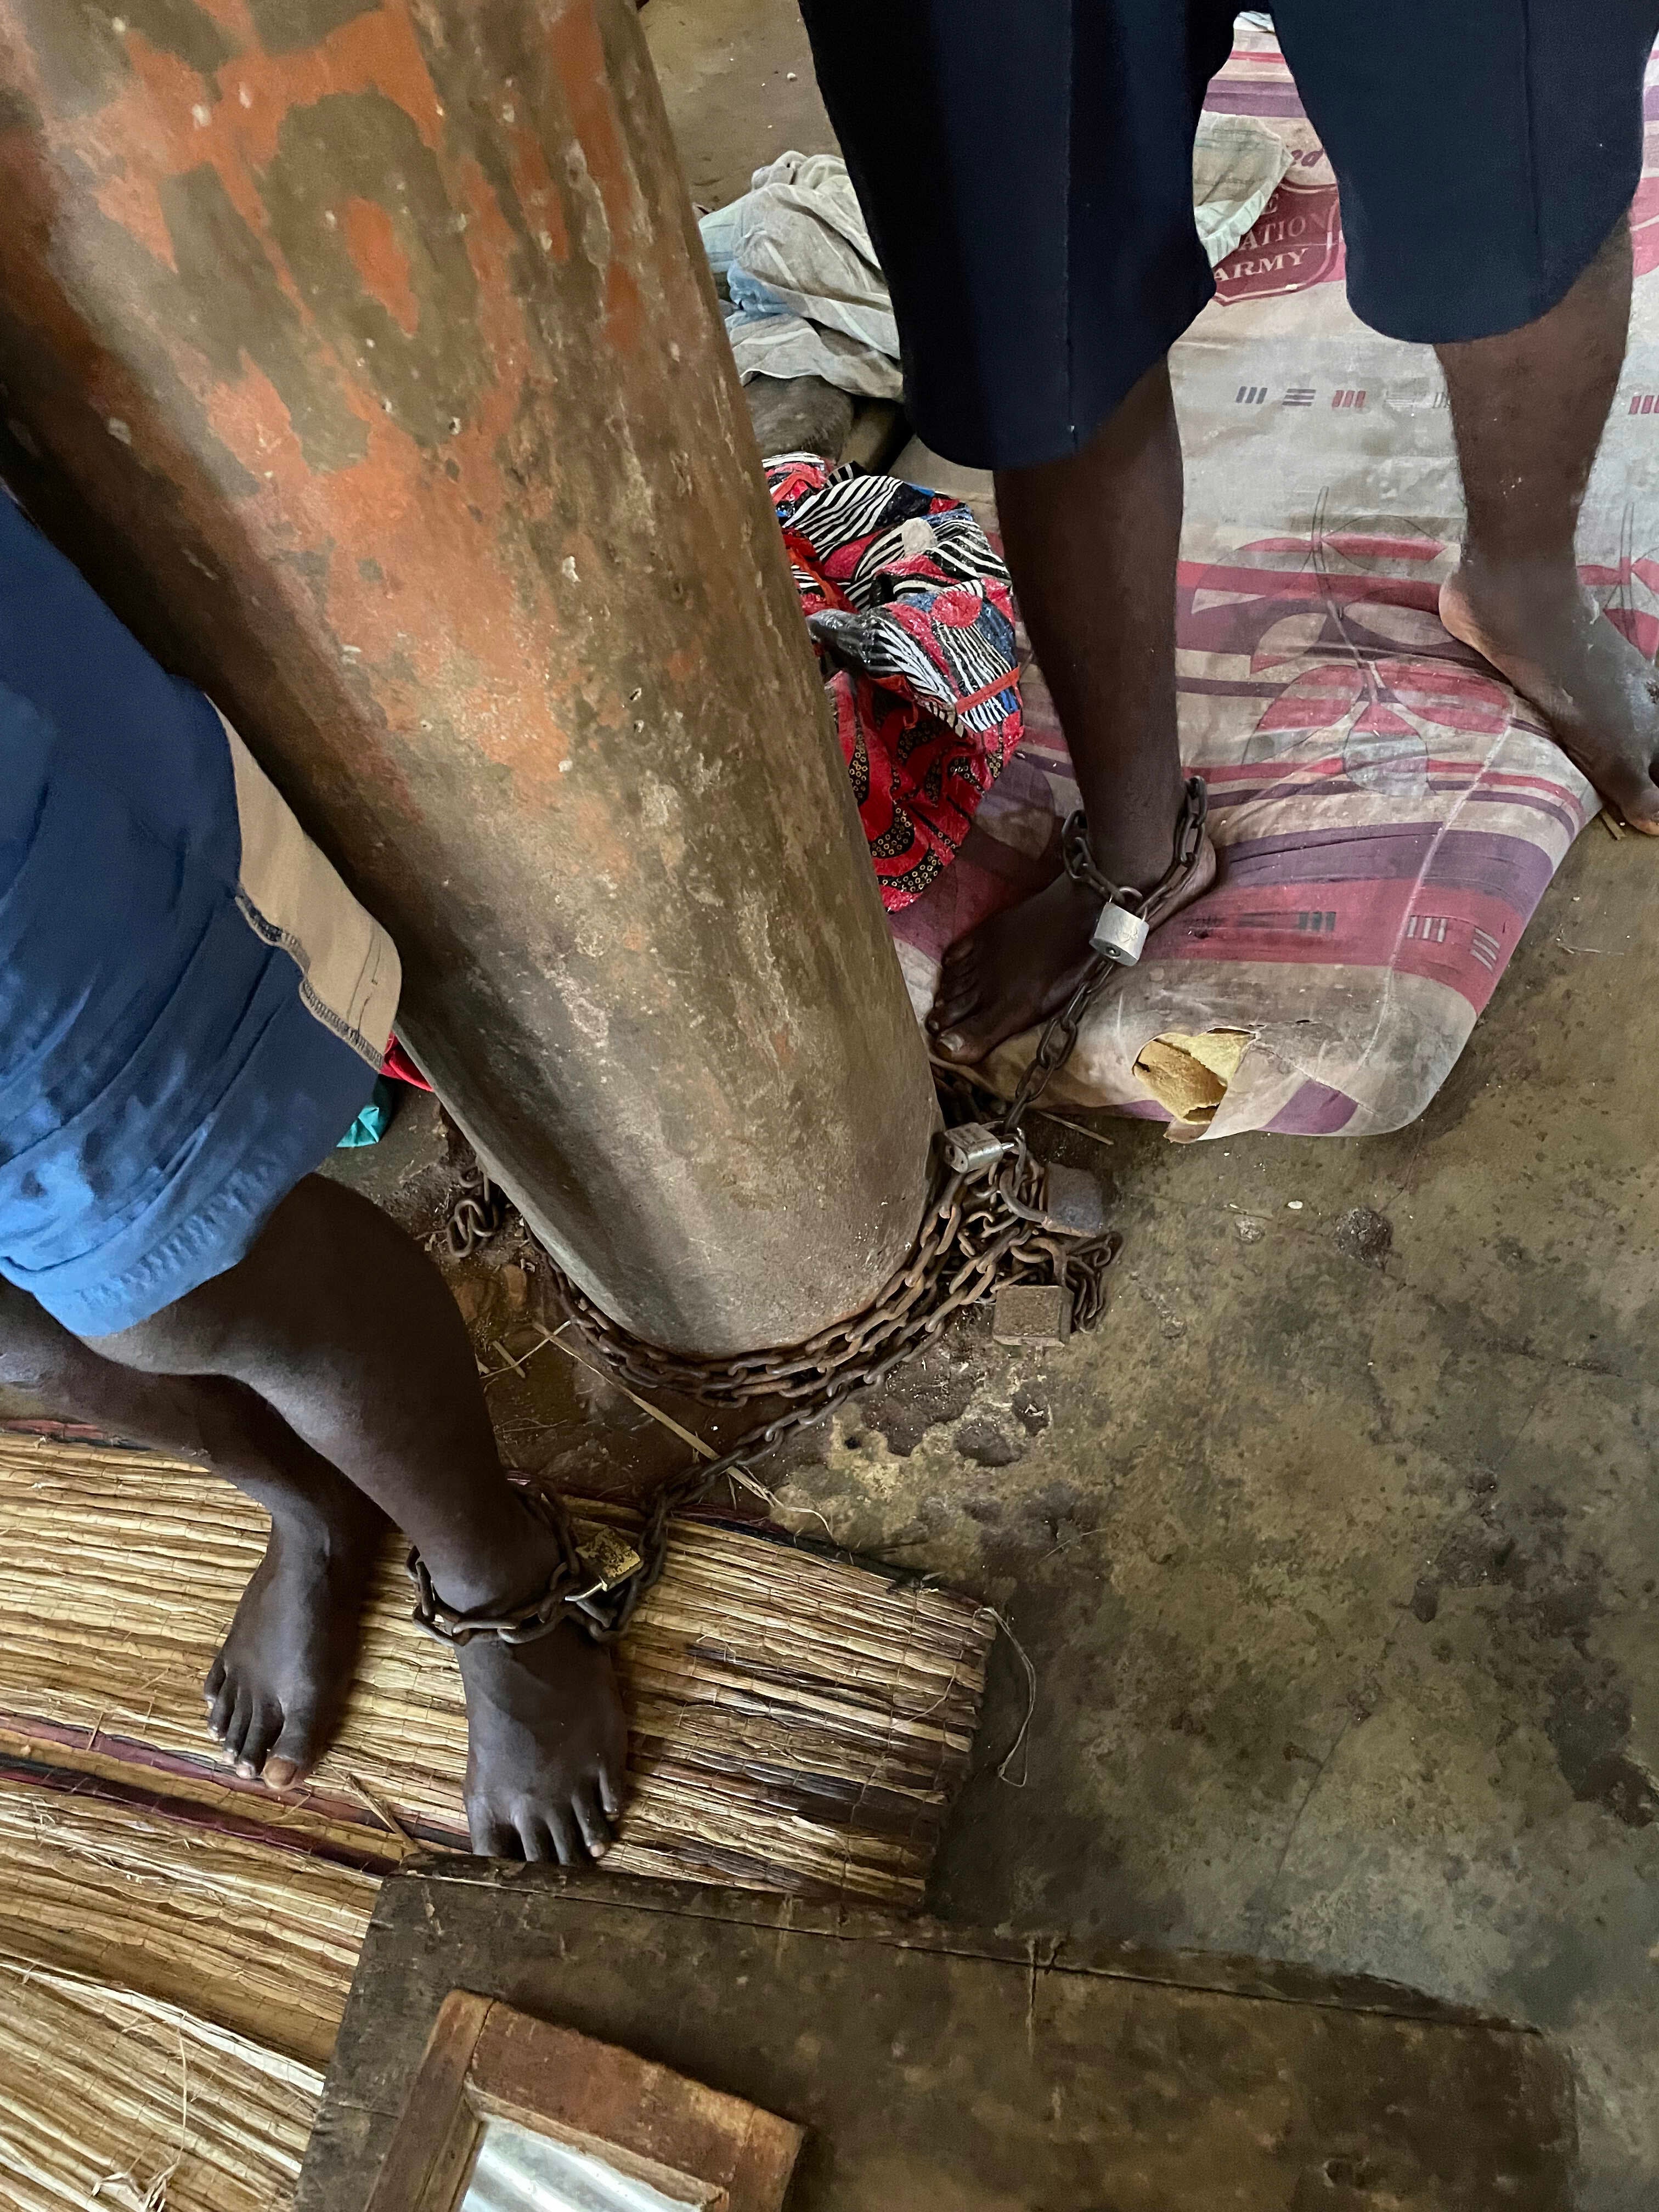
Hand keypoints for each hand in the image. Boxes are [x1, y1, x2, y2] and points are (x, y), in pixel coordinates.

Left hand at [455, 1619, 627, 1861]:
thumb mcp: (481, 1771)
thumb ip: (495, 1817)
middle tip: (572, 1881)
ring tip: (596, 1852)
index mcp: (495, 1809)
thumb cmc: (496, 1712)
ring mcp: (573, 1783)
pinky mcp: (604, 1759)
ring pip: (587, 1839)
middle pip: (552, 1860)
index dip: (518, 1882)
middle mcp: (535, 1805)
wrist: (526, 1657)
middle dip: (561, 1872)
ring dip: (591, 1847)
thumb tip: (508, 1854)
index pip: (505, 1867)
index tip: (529, 1888)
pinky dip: (611, 1812)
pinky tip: (609, 1813)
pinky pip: (613, 1803)